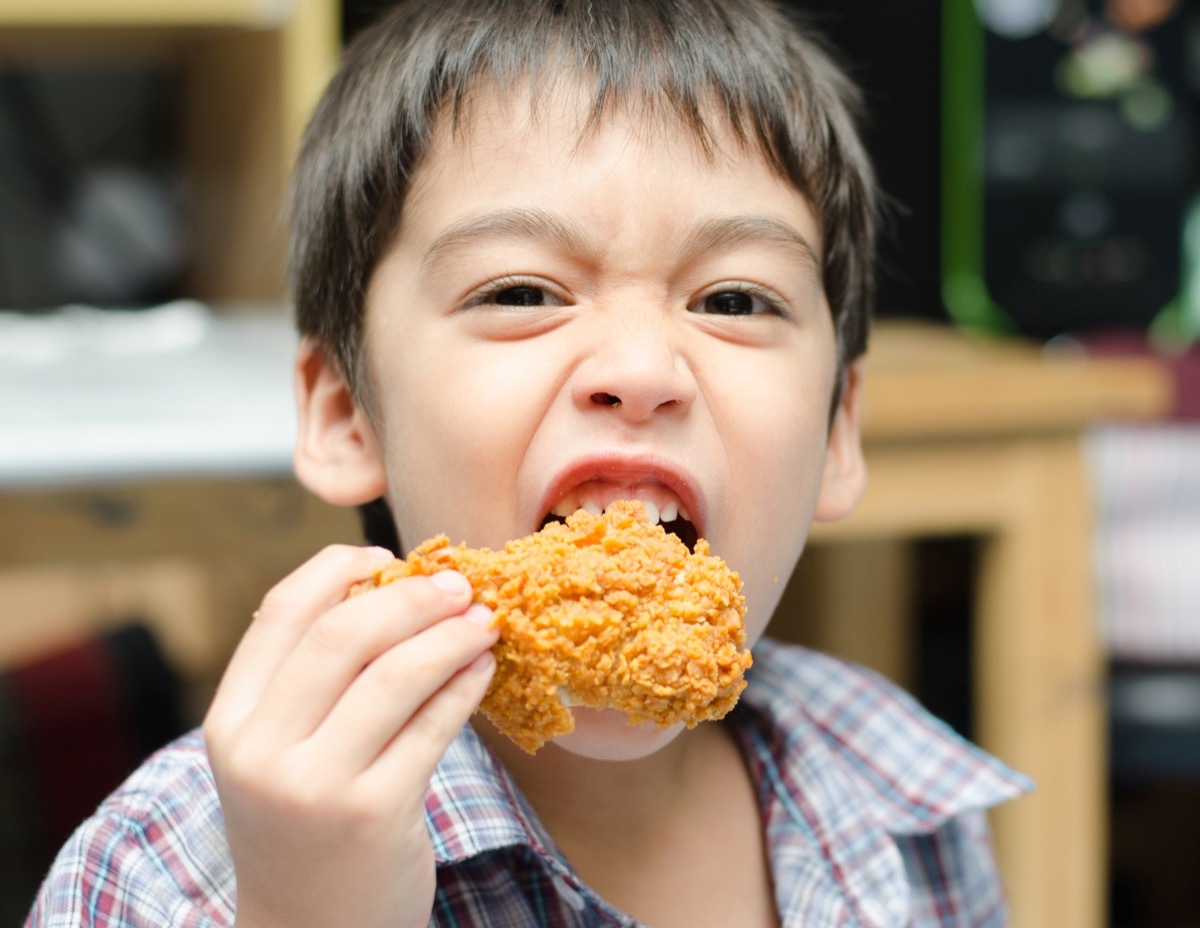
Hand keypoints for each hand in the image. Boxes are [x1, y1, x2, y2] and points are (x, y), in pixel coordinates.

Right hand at [203, 545, 497, 927]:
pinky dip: (464, 687)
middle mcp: (262, 751)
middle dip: (409, 598)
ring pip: (393, 676)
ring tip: (485, 621)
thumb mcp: (280, 753)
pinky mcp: (372, 814)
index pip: (281, 612)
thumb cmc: (306, 826)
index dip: (338, 568)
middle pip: (342, 635)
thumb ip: (312, 680)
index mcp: (231, 721)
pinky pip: (432, 727)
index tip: (389, 556)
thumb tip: (391, 584)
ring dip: (449, 637)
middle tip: (457, 585)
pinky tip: (485, 669)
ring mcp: (314, 786)